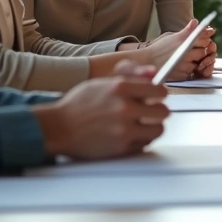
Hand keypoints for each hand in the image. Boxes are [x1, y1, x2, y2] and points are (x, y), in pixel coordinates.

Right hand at [32, 62, 168, 158]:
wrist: (58, 129)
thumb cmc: (78, 105)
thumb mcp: (101, 83)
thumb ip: (129, 78)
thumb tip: (153, 73)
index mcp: (120, 87)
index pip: (159, 90)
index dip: (160, 93)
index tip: (157, 96)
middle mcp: (124, 107)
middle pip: (163, 111)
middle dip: (159, 110)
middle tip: (153, 111)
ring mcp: (124, 129)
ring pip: (158, 129)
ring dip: (153, 127)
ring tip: (144, 125)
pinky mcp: (121, 148)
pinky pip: (144, 144)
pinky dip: (141, 140)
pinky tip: (130, 135)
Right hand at [138, 20, 215, 80]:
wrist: (147, 62)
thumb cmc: (158, 48)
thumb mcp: (171, 36)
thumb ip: (186, 31)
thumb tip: (195, 22)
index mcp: (183, 40)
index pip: (202, 37)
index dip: (205, 38)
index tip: (204, 38)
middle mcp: (185, 52)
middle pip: (203, 51)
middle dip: (202, 50)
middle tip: (197, 49)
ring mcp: (185, 65)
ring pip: (199, 63)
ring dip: (197, 61)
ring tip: (188, 59)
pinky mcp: (182, 75)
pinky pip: (192, 72)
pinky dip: (190, 70)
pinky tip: (183, 66)